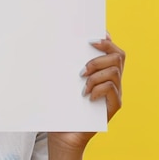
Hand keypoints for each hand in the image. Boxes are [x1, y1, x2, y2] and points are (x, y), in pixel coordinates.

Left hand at [48, 32, 124, 158]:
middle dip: (100, 54)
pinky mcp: (113, 106)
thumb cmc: (61, 106)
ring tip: (82, 83)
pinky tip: (86, 95)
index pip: (111, 49)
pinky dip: (98, 88)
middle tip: (82, 67)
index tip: (93, 35)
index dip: (106, 39)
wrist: (63, 134)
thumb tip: (50, 43)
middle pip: (119, 55)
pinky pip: (112, 88)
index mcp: (101, 70)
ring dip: (96, 73)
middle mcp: (111, 80)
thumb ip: (63, 65)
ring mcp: (114, 93)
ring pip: (114, 70)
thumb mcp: (61, 82)